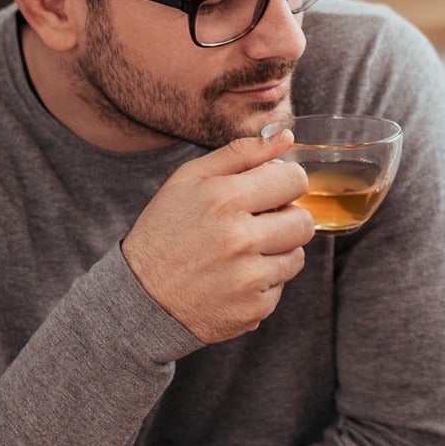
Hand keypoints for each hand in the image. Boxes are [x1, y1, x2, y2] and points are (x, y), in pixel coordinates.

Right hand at [122, 130, 314, 344]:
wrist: (140, 299)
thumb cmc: (165, 232)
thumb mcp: (188, 181)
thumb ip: (240, 154)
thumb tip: (286, 136)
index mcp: (224, 199)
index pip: (295, 180)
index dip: (286, 183)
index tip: (272, 190)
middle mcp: (240, 239)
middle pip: (304, 222)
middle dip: (285, 219)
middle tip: (257, 224)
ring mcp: (249, 279)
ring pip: (297, 256)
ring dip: (276, 252)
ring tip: (240, 253)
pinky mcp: (255, 309)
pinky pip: (280, 287)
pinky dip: (262, 282)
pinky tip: (232, 279)